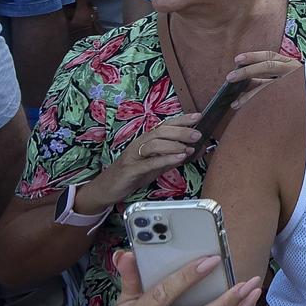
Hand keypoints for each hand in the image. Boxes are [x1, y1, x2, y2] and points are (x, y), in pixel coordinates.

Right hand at [79, 114, 204, 214]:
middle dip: (181, 131)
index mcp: (147, 140)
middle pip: (161, 132)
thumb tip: (198, 149)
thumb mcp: (158, 165)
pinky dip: (165, 159)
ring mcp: (134, 155)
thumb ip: (175, 157)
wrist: (107, 189)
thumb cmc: (134, 174)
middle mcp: (140, 144)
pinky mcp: (130, 169)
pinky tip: (179, 158)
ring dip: (174, 145)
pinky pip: (149, 162)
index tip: (198, 116)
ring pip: (154, 144)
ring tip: (189, 148)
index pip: (165, 125)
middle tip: (197, 135)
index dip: (181, 120)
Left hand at [225, 50, 301, 107]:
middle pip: (268, 67)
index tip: (237, 60)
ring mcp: (295, 83)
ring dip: (250, 94)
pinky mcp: (296, 97)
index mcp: (289, 63)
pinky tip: (248, 109)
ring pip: (270, 85)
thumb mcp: (283, 78)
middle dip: (247, 72)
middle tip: (230, 78)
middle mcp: (292, 70)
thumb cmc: (299, 88)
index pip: (269, 56)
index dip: (253, 56)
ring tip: (235, 103)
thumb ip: (266, 79)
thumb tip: (244, 82)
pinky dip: (259, 104)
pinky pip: (274, 100)